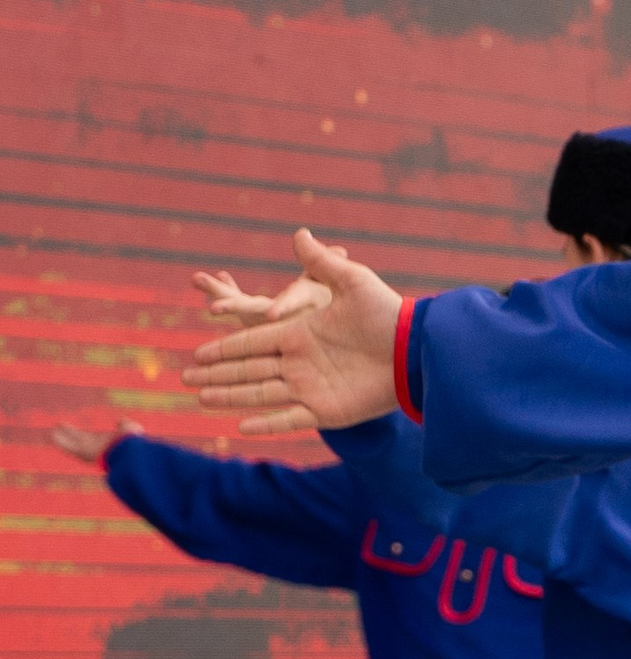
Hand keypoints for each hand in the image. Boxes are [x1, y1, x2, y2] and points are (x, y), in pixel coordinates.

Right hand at [51, 420, 139, 463]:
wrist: (129, 453)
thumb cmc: (131, 442)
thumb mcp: (130, 429)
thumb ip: (125, 425)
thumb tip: (122, 420)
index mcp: (105, 442)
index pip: (91, 438)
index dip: (84, 435)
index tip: (77, 432)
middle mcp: (95, 447)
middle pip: (78, 440)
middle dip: (70, 433)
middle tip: (59, 426)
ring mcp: (87, 450)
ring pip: (71, 444)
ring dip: (61, 438)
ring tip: (51, 432)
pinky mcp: (82, 452)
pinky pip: (68, 447)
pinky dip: (60, 441)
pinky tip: (51, 435)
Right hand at [182, 230, 403, 433]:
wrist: (418, 350)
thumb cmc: (389, 314)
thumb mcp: (353, 282)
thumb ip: (322, 263)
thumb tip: (298, 233)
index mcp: (302, 333)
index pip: (254, 341)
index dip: (225, 347)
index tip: (198, 352)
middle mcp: (301, 362)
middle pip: (248, 369)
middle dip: (216, 374)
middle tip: (185, 379)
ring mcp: (312, 387)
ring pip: (260, 394)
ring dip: (230, 397)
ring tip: (200, 399)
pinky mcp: (328, 410)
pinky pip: (291, 419)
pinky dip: (267, 423)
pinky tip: (242, 425)